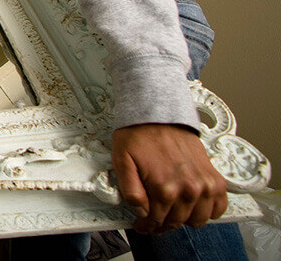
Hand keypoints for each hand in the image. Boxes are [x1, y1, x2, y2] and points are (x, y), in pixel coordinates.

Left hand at [112, 123, 226, 234]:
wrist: (159, 115)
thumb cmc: (138, 136)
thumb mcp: (122, 162)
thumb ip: (130, 192)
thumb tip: (141, 212)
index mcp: (164, 189)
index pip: (156, 222)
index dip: (146, 227)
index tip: (142, 226)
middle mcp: (188, 190)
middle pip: (176, 223)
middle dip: (163, 223)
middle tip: (155, 218)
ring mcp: (205, 186)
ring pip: (198, 220)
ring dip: (185, 219)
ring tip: (173, 210)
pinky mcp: (215, 179)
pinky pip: (219, 208)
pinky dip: (208, 211)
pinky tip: (194, 204)